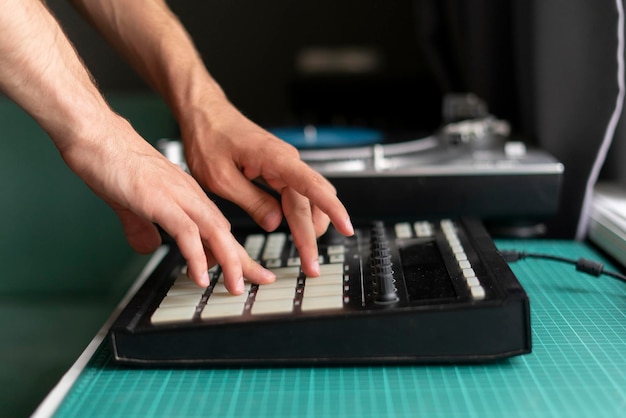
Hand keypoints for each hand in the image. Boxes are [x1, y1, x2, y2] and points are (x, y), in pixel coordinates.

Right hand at [59, 113, 275, 293]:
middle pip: (225, 233)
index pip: (218, 230)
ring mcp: (176, 196)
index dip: (235, 254)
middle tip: (262, 281)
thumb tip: (149, 247)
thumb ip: (142, 226)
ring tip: (236, 286)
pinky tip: (200, 276)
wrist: (96, 135)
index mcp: (186, 196)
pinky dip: (196, 256)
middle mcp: (189, 196)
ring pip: (214, 232)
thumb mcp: (132, 204)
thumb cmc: (113, 163)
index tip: (248, 273)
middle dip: (245, 260)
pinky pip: (186, 232)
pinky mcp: (159, 199)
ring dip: (228, 262)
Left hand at [180, 99, 353, 276]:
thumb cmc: (208, 138)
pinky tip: (299, 229)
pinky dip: (300, 213)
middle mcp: (286, 160)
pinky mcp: (278, 169)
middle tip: (310, 266)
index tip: (347, 228)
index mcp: (275, 159)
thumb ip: (251, 201)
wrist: (204, 114)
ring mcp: (284, 165)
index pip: (312, 187)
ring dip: (310, 225)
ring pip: (308, 199)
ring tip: (306, 252)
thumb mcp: (220, 178)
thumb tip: (275, 223)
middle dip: (311, 237)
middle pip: (309, 203)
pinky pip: (297, 193)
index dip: (333, 209)